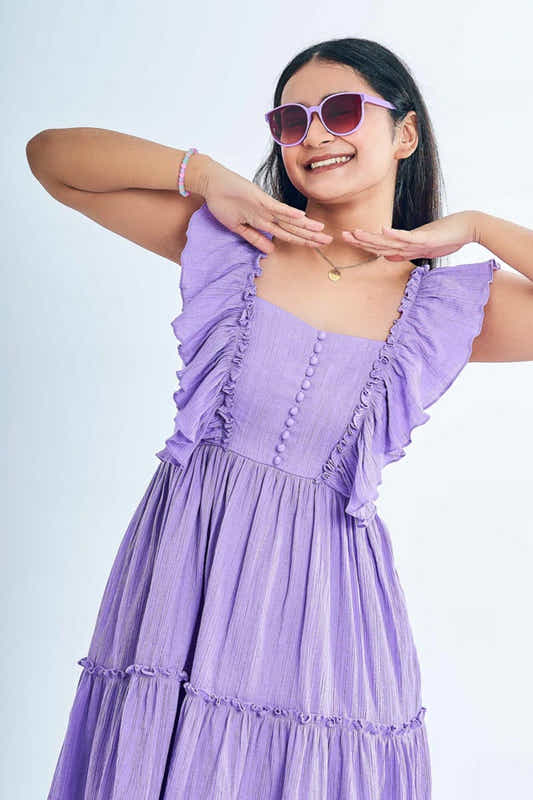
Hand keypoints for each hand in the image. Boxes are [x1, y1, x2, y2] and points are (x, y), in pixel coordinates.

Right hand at [202, 160, 333, 253]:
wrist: (212, 183)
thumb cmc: (224, 202)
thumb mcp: (239, 227)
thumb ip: (254, 238)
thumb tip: (270, 251)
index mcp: (265, 220)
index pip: (288, 234)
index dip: (302, 241)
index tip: (317, 247)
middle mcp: (268, 214)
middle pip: (293, 229)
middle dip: (310, 237)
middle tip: (329, 242)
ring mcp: (264, 206)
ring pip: (288, 220)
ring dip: (305, 227)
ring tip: (322, 232)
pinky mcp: (258, 198)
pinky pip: (276, 208)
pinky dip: (288, 213)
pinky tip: (302, 217)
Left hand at [341, 211, 477, 260]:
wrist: (468, 226)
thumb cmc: (448, 237)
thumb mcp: (424, 249)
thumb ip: (406, 252)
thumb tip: (388, 257)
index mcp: (405, 243)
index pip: (380, 246)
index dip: (364, 244)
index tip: (349, 240)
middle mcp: (407, 240)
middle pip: (380, 242)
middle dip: (361, 240)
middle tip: (343, 235)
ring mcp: (415, 238)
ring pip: (389, 239)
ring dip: (372, 237)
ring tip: (355, 233)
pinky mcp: (426, 236)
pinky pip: (408, 236)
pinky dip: (395, 234)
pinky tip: (383, 230)